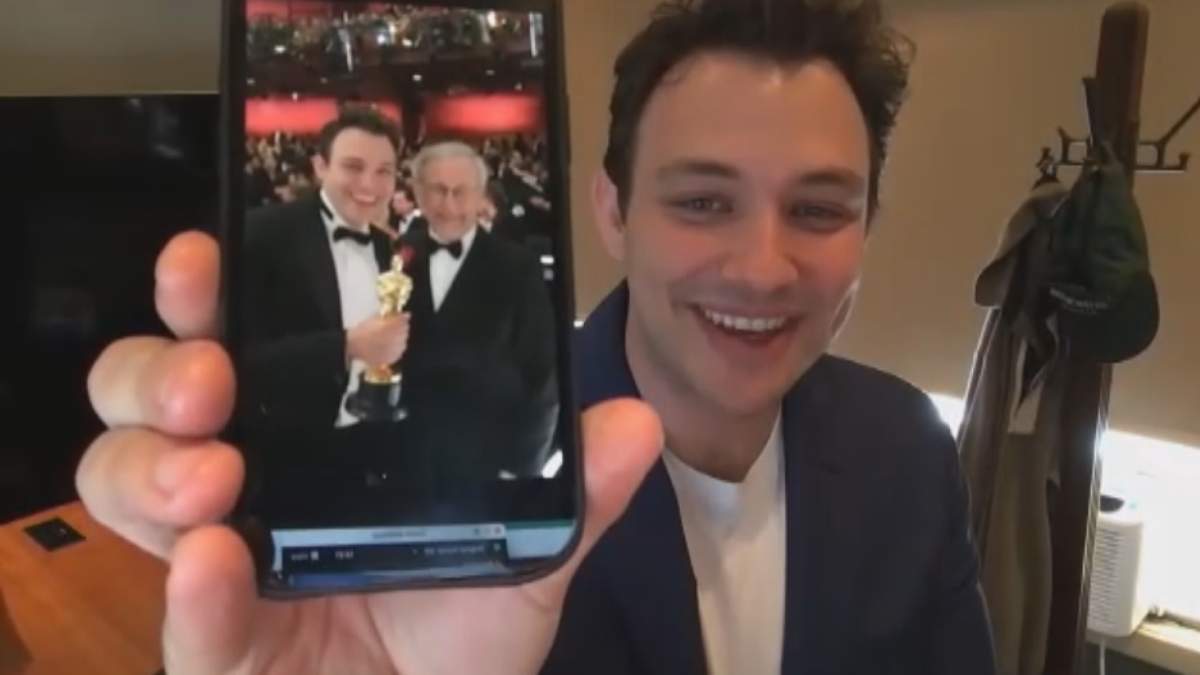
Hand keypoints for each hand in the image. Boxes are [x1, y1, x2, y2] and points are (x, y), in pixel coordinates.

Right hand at [78, 231, 661, 674]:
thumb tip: (635, 420)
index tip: (203, 257)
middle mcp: (248, 476)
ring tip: (215, 481)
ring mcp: (213, 558)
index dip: (204, 292)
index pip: (236, 340)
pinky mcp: (212, 647)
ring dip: (150, 468)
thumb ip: (575, 490)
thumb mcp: (527, 550)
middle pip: (144, 393)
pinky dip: (190, 592)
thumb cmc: (465, 628)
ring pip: (120, 480)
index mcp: (312, 430)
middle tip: (209, 379)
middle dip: (157, 370)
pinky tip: (219, 567)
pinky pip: (176, 616)